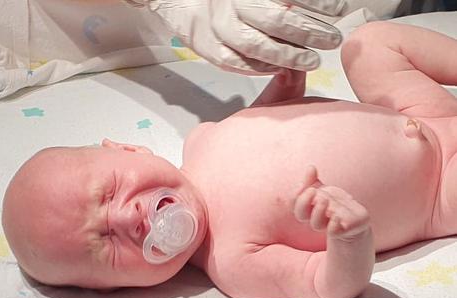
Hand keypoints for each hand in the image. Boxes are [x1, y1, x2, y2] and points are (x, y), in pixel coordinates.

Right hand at [130, 0, 343, 73]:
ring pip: (257, 45)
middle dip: (309, 32)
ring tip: (312, 61)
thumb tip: (312, 5)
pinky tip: (278, 70)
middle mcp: (232, 5)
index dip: (316, 3)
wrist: (180, 1)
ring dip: (288, 55)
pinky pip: (235, 63)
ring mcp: (219, 28)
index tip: (338, 10)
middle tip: (331, 40)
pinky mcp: (207, 48)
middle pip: (277, 20)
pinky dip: (259, 68)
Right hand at [294, 166, 369, 240]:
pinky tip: (336, 216)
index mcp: (308, 207)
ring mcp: (327, 225)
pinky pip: (333, 232)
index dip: (296, 196)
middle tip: (313, 191)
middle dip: (304, 203)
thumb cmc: (335, 202)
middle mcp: (315, 217)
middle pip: (301, 215)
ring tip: (325, 200)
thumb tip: (310, 167)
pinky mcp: (342, 230)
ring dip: (318, 212)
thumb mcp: (324, 189)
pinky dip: (333, 225)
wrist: (354, 218)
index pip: (295, 204)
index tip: (304, 186)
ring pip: (316, 225)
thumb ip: (313, 180)